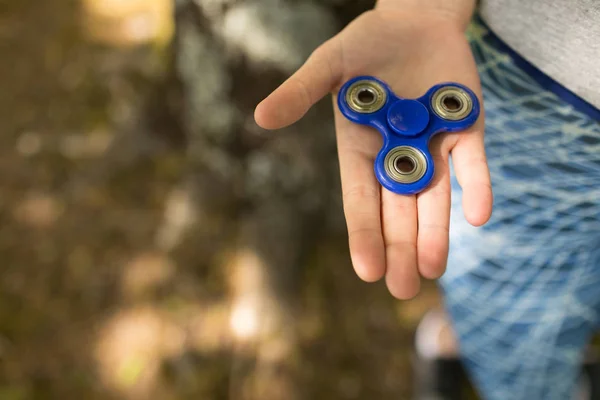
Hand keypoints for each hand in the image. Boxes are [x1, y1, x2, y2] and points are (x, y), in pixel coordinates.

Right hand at [254, 9, 492, 298]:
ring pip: (434, 198)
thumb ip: (301, 91)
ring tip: (431, 272)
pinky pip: (472, 163)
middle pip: (398, 210)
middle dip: (400, 247)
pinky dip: (476, 187)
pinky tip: (477, 217)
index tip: (367, 269)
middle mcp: (395, 155)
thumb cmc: (366, 43)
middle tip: (401, 288)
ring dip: (434, 234)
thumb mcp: (329, 64)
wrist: (415, 20)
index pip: (361, 199)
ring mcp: (432, 145)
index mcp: (360, 148)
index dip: (364, 232)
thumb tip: (260, 118)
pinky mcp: (465, 129)